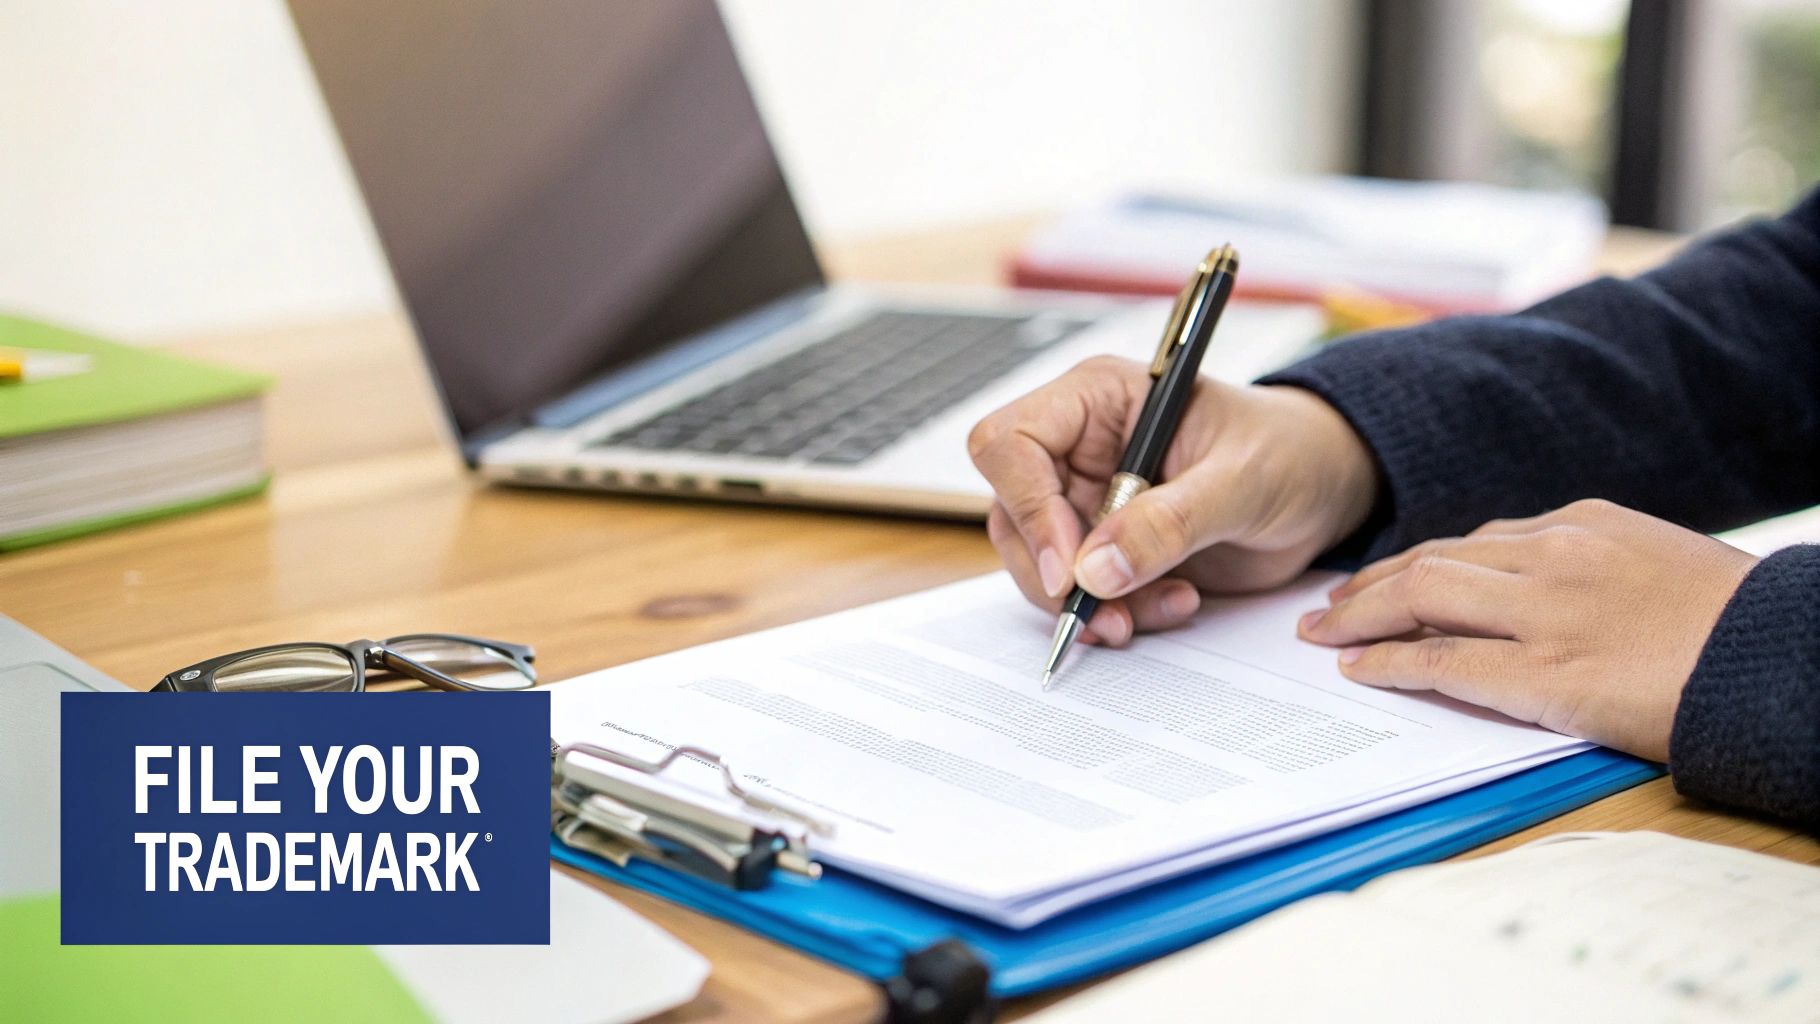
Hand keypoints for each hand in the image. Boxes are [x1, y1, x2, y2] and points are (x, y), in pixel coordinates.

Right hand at [968, 356, 1378, 643]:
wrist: (1323, 487)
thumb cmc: (1289, 452)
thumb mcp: (1243, 480)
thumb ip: (1170, 521)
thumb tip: (1095, 570)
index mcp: (1098, 400)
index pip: (1011, 443)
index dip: (1028, 507)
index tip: (1071, 569)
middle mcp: (1078, 447)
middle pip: (1013, 513)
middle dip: (1056, 575)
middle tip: (1111, 613)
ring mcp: (1087, 499)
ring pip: (1039, 563)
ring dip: (1090, 603)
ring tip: (1165, 605)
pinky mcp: (1106, 547)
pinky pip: (1081, 591)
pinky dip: (1117, 612)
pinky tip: (1174, 602)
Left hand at [1298, 499, 1758, 760]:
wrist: (1781, 658)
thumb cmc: (1730, 623)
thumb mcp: (1653, 563)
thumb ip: (1588, 566)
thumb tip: (1531, 585)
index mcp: (1581, 524)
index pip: (1475, 541)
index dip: (1417, 564)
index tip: (1384, 581)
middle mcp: (1554, 556)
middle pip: (1432, 561)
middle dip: (1370, 584)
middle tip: (1327, 606)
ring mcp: (1546, 613)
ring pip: (1422, 596)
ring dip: (1360, 615)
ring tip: (1322, 633)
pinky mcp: (1547, 673)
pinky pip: (1443, 661)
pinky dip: (1390, 662)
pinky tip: (1358, 668)